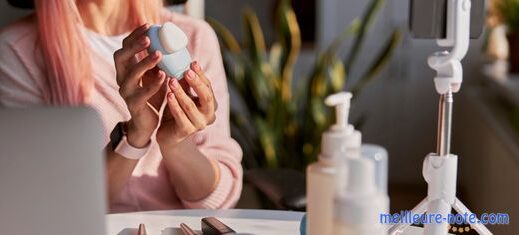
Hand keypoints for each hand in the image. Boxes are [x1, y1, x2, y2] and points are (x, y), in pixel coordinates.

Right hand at [114, 24, 166, 147]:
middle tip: (149, 38)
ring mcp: (126, 92)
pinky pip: (142, 93)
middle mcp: (122, 79)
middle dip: (134, 46)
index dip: (134, 36)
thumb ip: (156, 63)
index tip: (148, 26)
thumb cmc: (151, 97)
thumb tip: (169, 44)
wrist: (146, 124)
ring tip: (159, 54)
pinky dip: (153, 84)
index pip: (125, 47)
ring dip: (145, 62)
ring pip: (130, 74)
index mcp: (125, 69)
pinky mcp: (134, 105)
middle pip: (120, 57)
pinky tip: (164, 76)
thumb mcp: (154, 77)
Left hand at [157, 62, 216, 147]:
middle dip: (197, 83)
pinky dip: (174, 105)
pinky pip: (180, 116)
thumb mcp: (183, 94)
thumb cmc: (177, 111)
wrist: (169, 135)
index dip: (201, 75)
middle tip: (187, 71)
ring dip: (181, 93)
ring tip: (172, 81)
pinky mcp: (186, 131)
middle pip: (206, 97)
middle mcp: (209, 115)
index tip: (193, 62)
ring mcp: (199, 124)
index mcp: (211, 104)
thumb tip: (182, 59)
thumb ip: (185, 82)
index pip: (208, 86)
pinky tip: (168, 95)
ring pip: (190, 106)